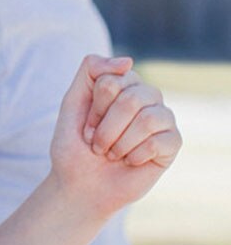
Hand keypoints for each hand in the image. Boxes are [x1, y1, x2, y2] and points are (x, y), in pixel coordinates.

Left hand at [49, 56, 180, 218]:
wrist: (81, 185)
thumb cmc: (75, 143)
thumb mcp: (72, 101)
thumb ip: (91, 71)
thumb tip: (128, 60)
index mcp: (122, 82)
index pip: (111, 81)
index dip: (94, 108)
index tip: (86, 126)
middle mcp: (145, 95)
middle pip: (130, 98)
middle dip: (106, 127)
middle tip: (97, 143)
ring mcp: (162, 117)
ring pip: (147, 118)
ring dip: (119, 142)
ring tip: (111, 153)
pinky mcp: (173, 143)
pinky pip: (158, 142)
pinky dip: (134, 155)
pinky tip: (129, 161)